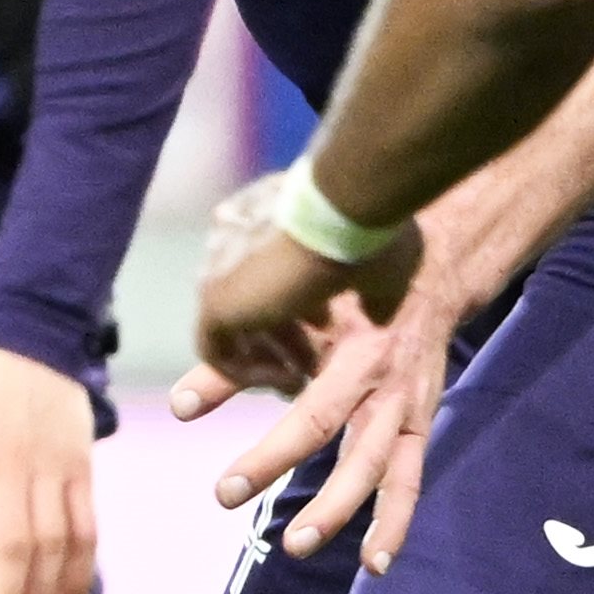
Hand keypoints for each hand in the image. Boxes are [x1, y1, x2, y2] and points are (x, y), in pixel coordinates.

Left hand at [177, 171, 404, 402]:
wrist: (349, 213)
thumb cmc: (372, 234)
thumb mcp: (378, 265)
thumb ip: (369, 290)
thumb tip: (377, 313)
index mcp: (265, 225)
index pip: (268, 276)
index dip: (298, 310)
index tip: (327, 329)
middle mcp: (232, 242)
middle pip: (249, 303)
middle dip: (282, 341)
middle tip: (311, 366)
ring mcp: (218, 272)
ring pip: (233, 330)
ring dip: (266, 360)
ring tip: (300, 380)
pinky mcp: (214, 302)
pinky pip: (217, 353)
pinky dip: (248, 373)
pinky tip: (288, 379)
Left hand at [193, 273, 456, 571]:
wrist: (430, 273)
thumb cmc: (342, 297)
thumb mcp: (293, 318)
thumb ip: (234, 365)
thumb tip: (181, 410)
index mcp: (355, 359)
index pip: (311, 420)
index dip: (269, 459)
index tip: (226, 492)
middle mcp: (388, 390)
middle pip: (354, 455)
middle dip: (319, 503)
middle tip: (278, 542)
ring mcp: (410, 412)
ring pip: (388, 475)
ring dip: (351, 517)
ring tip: (304, 551)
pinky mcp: (421, 426)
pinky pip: (410, 480)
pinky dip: (395, 522)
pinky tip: (376, 563)